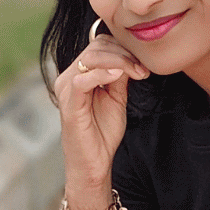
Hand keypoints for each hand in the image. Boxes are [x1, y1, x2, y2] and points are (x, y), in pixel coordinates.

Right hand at [54, 24, 149, 188]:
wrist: (94, 163)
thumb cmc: (103, 132)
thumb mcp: (117, 98)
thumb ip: (120, 77)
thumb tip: (131, 56)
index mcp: (79, 74)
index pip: (99, 46)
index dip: (123, 49)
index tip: (143, 63)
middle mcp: (68, 78)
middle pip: (95, 48)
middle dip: (124, 54)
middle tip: (143, 69)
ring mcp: (66, 90)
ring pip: (89, 59)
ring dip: (118, 62)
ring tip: (136, 72)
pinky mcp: (69, 105)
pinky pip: (81, 81)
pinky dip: (101, 74)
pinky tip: (118, 76)